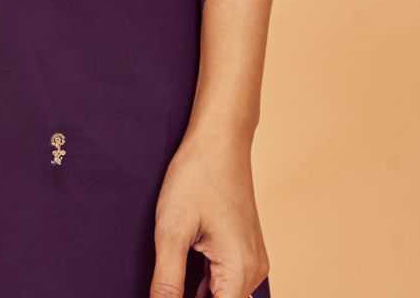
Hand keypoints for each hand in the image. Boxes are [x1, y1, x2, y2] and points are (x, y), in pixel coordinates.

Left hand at [149, 126, 268, 297]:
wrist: (221, 138)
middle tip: (165, 285)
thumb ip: (167, 282)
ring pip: (224, 296)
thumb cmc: (197, 176)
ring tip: (172, 275)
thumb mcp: (171, 231)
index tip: (166, 294)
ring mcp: (252, 261)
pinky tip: (183, 275)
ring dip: (197, 294)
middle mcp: (253, 271)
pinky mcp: (245, 251)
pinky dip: (204, 284)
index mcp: (239, 270)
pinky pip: (226, 281)